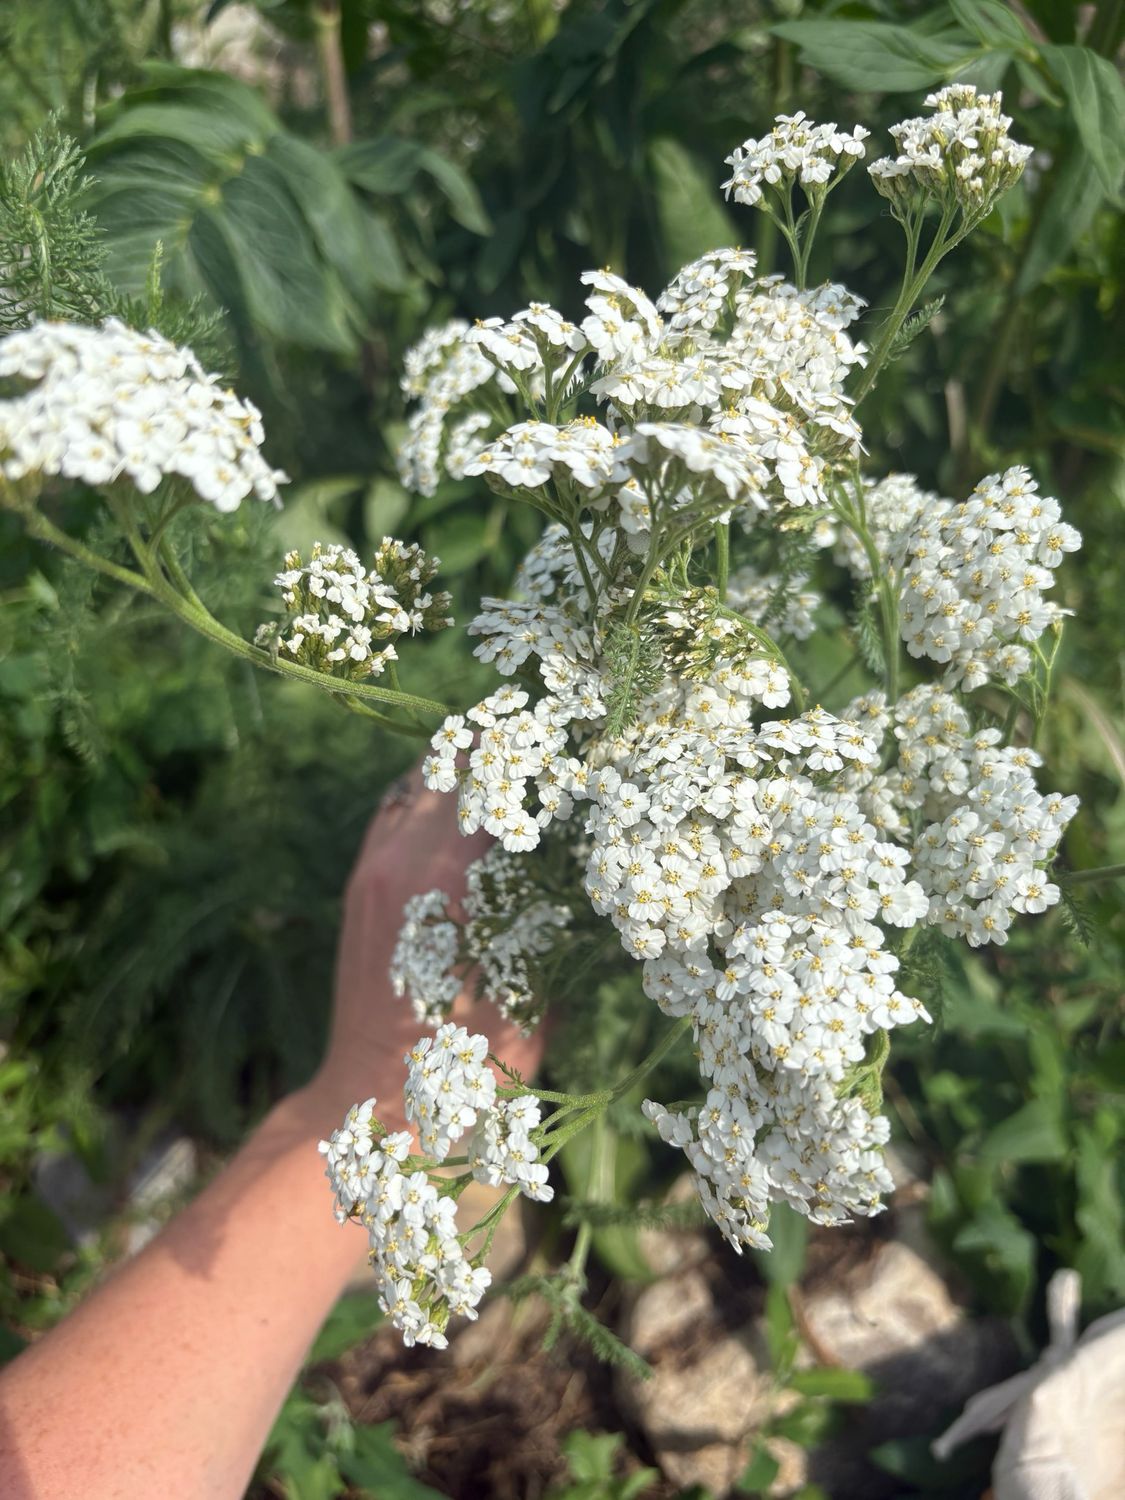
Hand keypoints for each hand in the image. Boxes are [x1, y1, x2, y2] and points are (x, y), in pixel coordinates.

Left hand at [309, 768, 544, 1128]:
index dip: (541, 761)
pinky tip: (459, 801)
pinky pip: (394, 812)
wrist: (371, 1099)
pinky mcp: (360, 883)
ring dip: (462, 769)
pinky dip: (428, 796)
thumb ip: (560, 928)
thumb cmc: (466, 1063)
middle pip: (456, 768)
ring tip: (506, 762)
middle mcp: (405, 860)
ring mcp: (375, 868)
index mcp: (451, 882)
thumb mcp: (532, 995)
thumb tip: (595, 878)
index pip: (499, 787)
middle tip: (548, 746)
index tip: (577, 749)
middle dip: (503, 754)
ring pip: (418, 782)